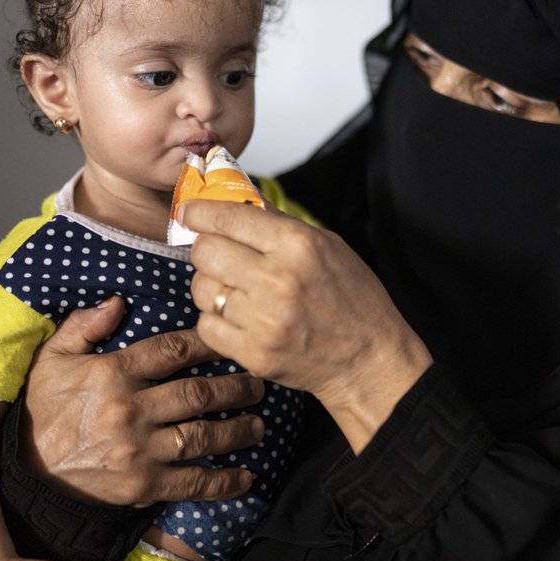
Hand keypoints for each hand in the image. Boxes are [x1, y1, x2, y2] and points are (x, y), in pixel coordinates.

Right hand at [20, 296, 266, 506]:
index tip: (231, 340)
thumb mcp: (51, 360)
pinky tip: (245, 478)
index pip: (173, 350)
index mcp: (113, 373)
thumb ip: (82, 326)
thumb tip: (117, 300)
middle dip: (236, 387)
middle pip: (198, 393)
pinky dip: (223, 482)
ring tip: (260, 425)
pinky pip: (192, 482)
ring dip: (238, 431)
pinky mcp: (142, 486)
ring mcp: (139, 450)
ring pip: (203, 436)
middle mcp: (131, 409)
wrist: (25, 474)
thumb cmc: (42, 412)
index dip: (208, 343)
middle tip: (259, 384)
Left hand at [180, 200, 431, 451]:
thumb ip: (280, 224)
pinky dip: (216, 320)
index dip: (199, 212)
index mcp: (298, 245)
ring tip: (237, 291)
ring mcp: (264, 320)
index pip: (228, 217)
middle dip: (207, 249)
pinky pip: (206, 326)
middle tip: (220, 256)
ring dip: (212, 286)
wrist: (370, 359)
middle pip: (205, 251)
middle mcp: (278, 280)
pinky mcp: (254, 353)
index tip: (189, 213)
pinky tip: (239, 318)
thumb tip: (239, 202)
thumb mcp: (328, 246)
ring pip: (201, 289)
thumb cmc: (354, 300)